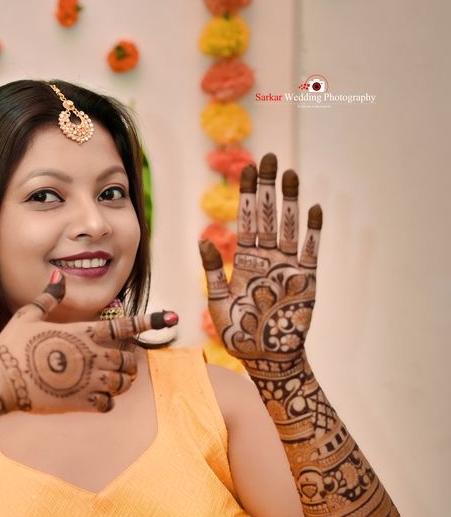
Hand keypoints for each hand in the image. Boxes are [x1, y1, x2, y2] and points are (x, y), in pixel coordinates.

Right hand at [0, 271, 177, 412]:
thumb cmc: (11, 345)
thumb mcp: (28, 315)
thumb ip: (49, 297)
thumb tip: (58, 276)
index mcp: (83, 332)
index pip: (126, 325)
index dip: (151, 320)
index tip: (172, 318)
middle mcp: (92, 355)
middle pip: (130, 359)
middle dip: (128, 362)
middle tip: (118, 365)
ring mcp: (89, 380)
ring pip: (124, 383)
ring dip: (122, 382)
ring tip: (110, 382)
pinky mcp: (81, 402)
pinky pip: (109, 404)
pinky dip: (107, 402)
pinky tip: (95, 400)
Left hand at [199, 154, 321, 365]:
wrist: (267, 358)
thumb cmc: (239, 334)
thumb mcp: (218, 302)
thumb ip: (212, 272)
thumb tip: (202, 240)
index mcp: (245, 260)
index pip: (246, 219)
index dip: (247, 194)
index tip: (248, 167)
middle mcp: (267, 258)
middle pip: (268, 215)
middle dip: (268, 186)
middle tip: (269, 157)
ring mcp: (288, 266)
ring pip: (289, 226)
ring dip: (290, 200)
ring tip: (291, 173)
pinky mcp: (306, 279)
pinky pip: (310, 250)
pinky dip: (312, 231)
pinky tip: (314, 208)